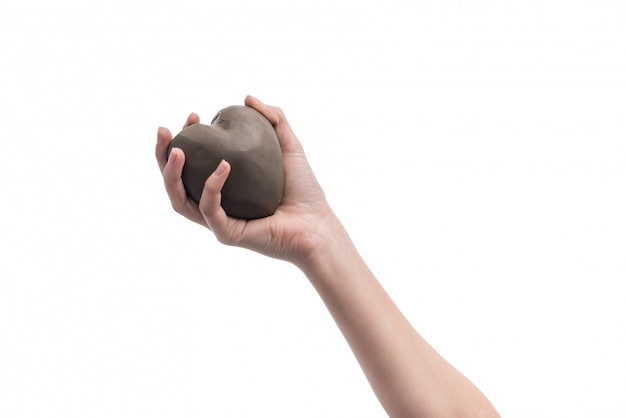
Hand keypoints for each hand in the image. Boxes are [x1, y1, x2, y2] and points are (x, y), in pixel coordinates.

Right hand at [155, 96, 338, 265]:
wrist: (318, 225)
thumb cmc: (304, 191)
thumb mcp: (289, 146)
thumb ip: (273, 120)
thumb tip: (246, 98)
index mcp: (222, 188)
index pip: (190, 166)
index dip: (182, 140)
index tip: (192, 116)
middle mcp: (215, 206)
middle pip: (175, 184)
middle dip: (163, 156)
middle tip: (167, 131)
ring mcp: (219, 222)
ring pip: (181, 201)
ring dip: (172, 175)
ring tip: (178, 150)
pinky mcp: (228, 234)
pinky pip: (210, 210)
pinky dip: (211, 187)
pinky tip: (222, 165)